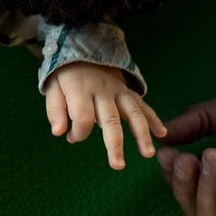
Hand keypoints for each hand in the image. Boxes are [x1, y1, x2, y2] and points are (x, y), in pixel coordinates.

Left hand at [45, 62, 166, 169]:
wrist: (83, 50)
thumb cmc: (65, 76)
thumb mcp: (53, 88)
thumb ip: (55, 110)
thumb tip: (58, 133)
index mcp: (80, 90)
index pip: (82, 116)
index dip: (78, 132)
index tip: (71, 138)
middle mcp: (102, 91)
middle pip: (110, 118)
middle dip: (114, 144)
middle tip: (118, 165)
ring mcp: (118, 91)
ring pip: (133, 112)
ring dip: (141, 133)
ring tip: (147, 154)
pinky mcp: (128, 91)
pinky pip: (142, 104)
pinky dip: (154, 118)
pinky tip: (162, 133)